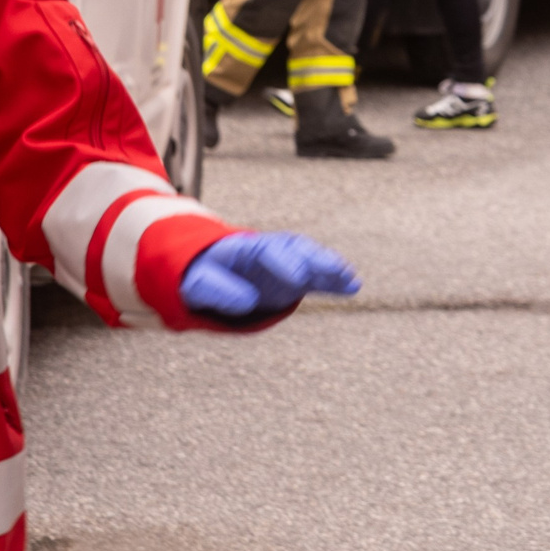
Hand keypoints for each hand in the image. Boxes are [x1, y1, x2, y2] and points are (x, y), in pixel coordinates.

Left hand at [181, 231, 360, 318]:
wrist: (209, 271)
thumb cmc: (201, 276)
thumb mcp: (197, 284)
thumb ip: (217, 290)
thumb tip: (247, 302)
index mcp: (244, 248)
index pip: (267, 251)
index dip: (284, 263)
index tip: (298, 278)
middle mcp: (269, 250)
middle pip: (295, 249)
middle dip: (315, 260)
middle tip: (332, 272)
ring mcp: (284, 262)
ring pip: (311, 258)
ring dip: (329, 267)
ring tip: (348, 278)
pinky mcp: (294, 277)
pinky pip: (317, 276)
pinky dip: (334, 280)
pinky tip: (352, 286)